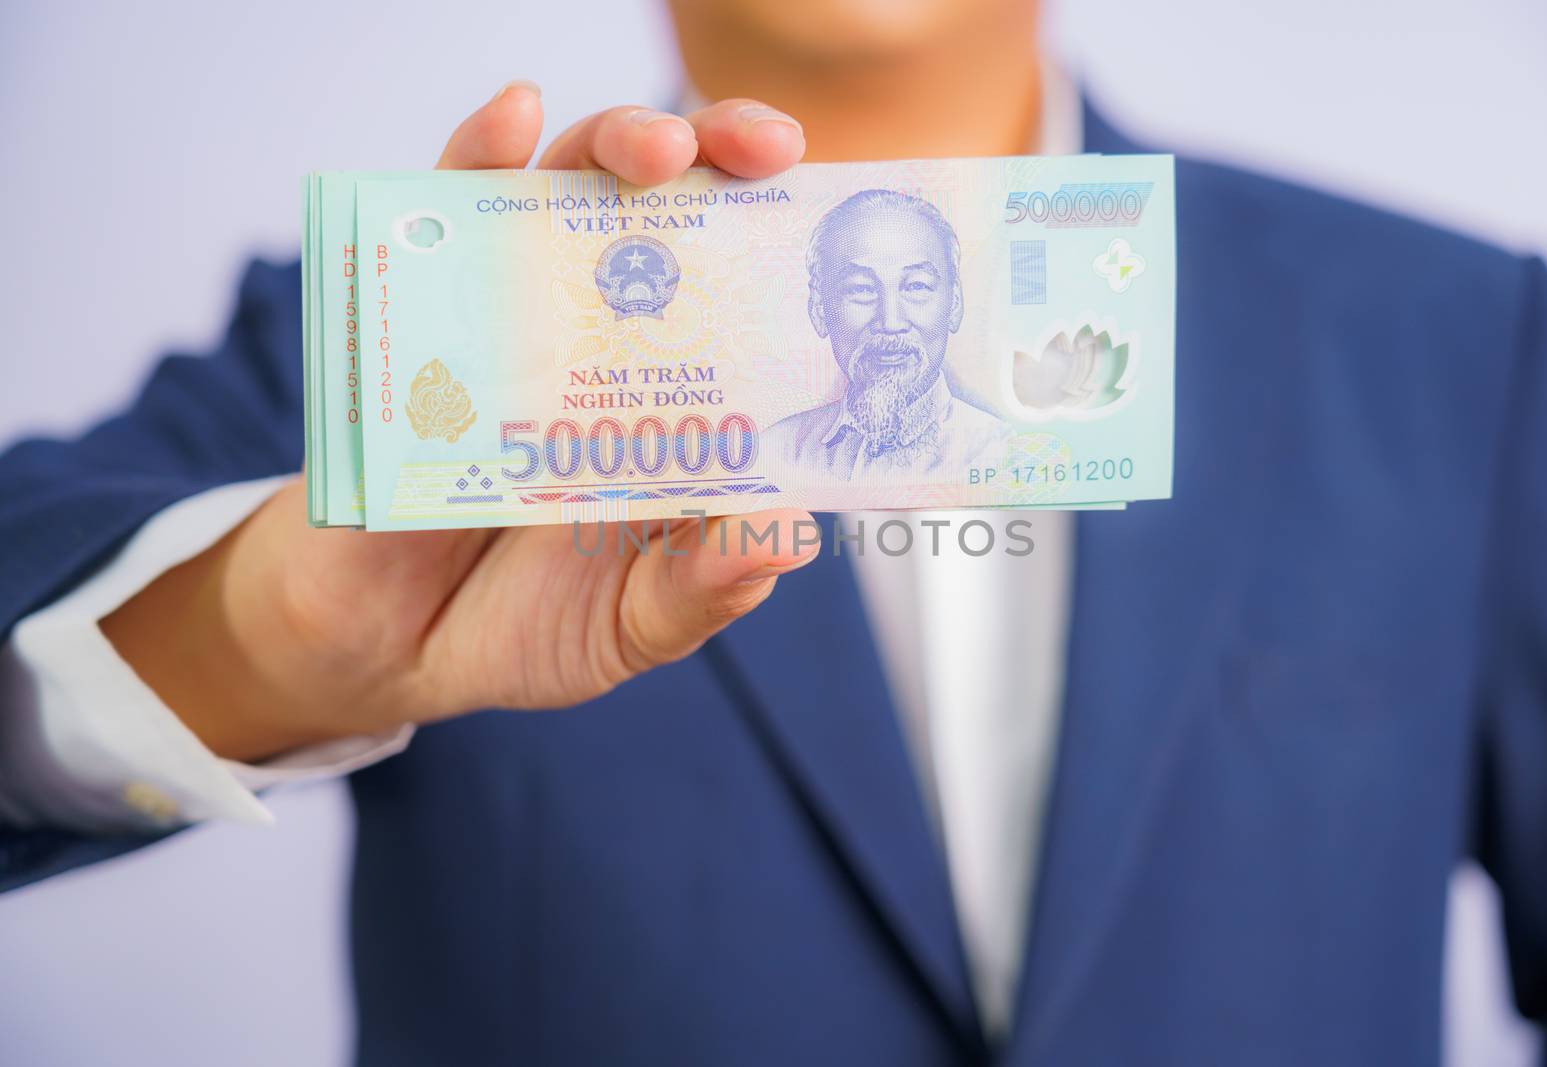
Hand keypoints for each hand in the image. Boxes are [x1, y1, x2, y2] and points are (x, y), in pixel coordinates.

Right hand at [103, 83, 814, 761]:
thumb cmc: (523, 627)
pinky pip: (454, 213)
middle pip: (679, 219)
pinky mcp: (428, 312)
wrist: (377, 647)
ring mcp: (523, 319)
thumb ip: (701, 590)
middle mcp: (612, 344)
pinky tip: (513, 121)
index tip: (835, 216)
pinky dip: (481, 156)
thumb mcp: (630, 627)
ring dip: (622, 146)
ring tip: (657, 150)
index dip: (797, 246)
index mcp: (680, 408)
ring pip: (578, 193)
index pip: (754, 301)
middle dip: (726, 159)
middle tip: (761, 150)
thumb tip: (785, 535)